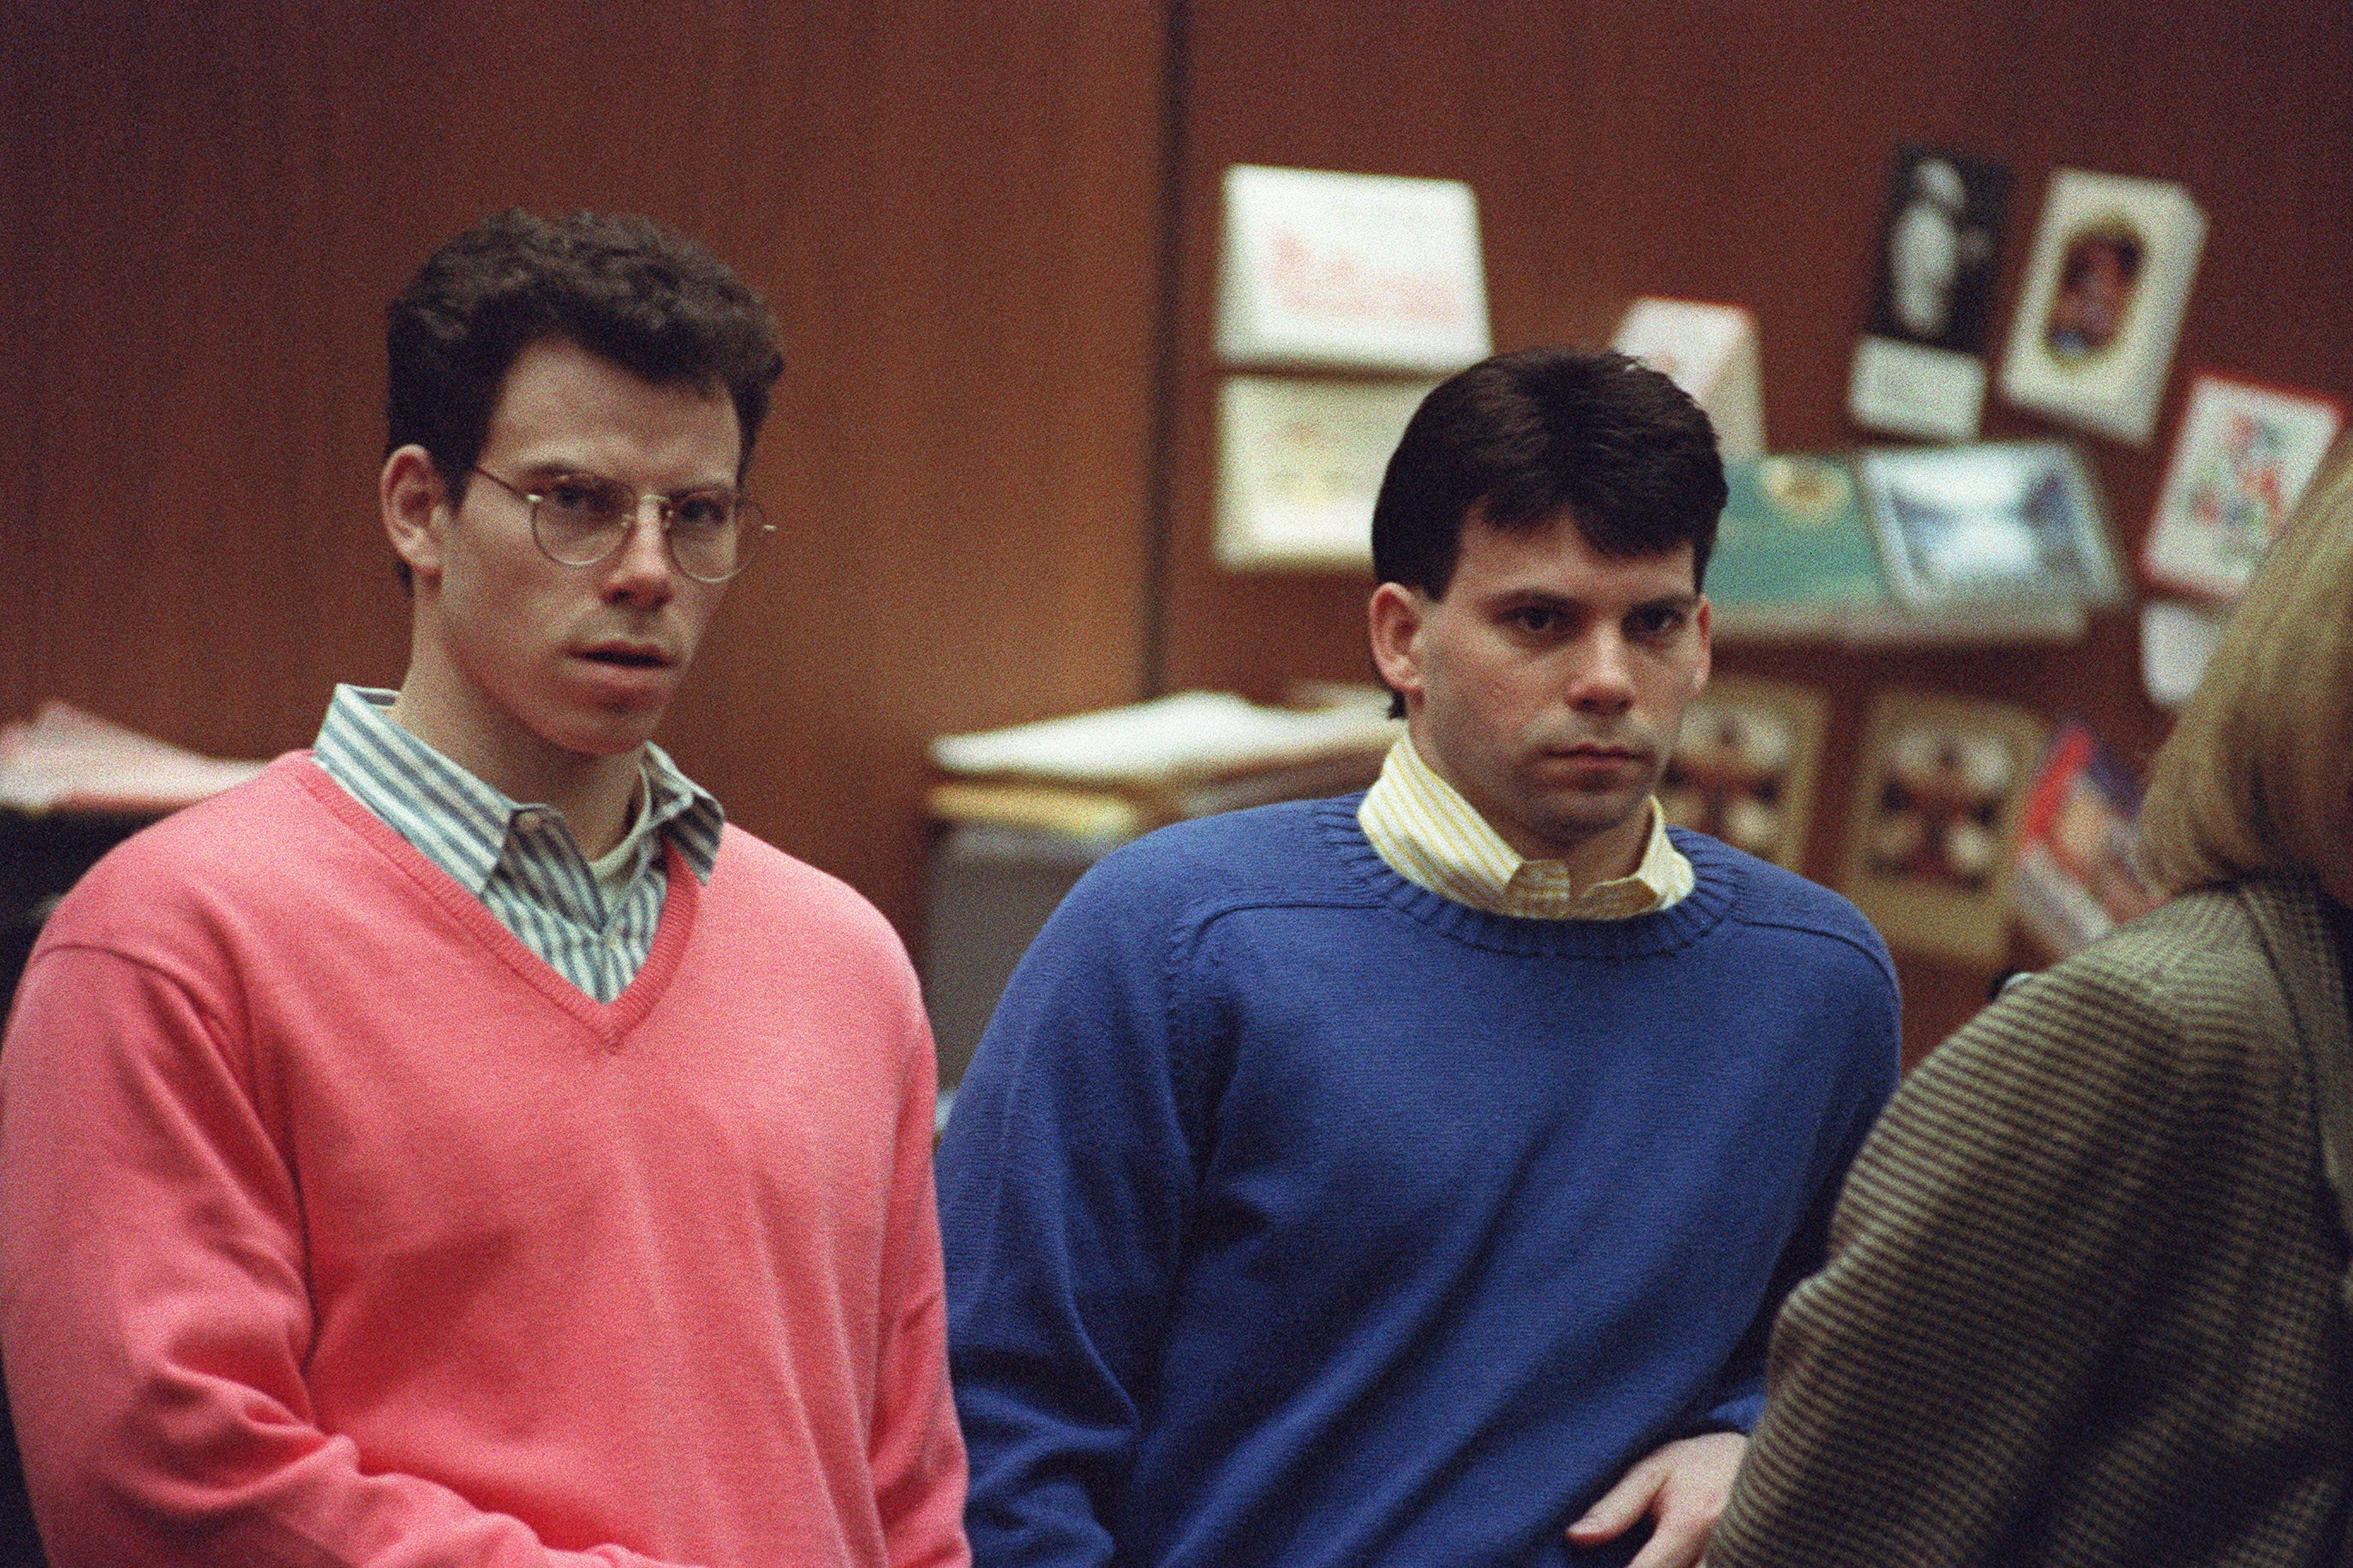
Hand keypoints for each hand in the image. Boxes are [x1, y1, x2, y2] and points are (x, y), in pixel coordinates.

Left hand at [1565, 1430, 1745, 1567]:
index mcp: (1691, 1522)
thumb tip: (1574, 1538)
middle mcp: (1724, 1547)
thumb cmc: (1695, 1464)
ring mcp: (1746, 1559)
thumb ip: (1614, 1509)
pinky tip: (1678, 1563)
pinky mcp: (1757, 1565)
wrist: (1761, 1458)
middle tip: (1638, 1560)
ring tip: (1657, 1558)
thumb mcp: (1650, 1473)